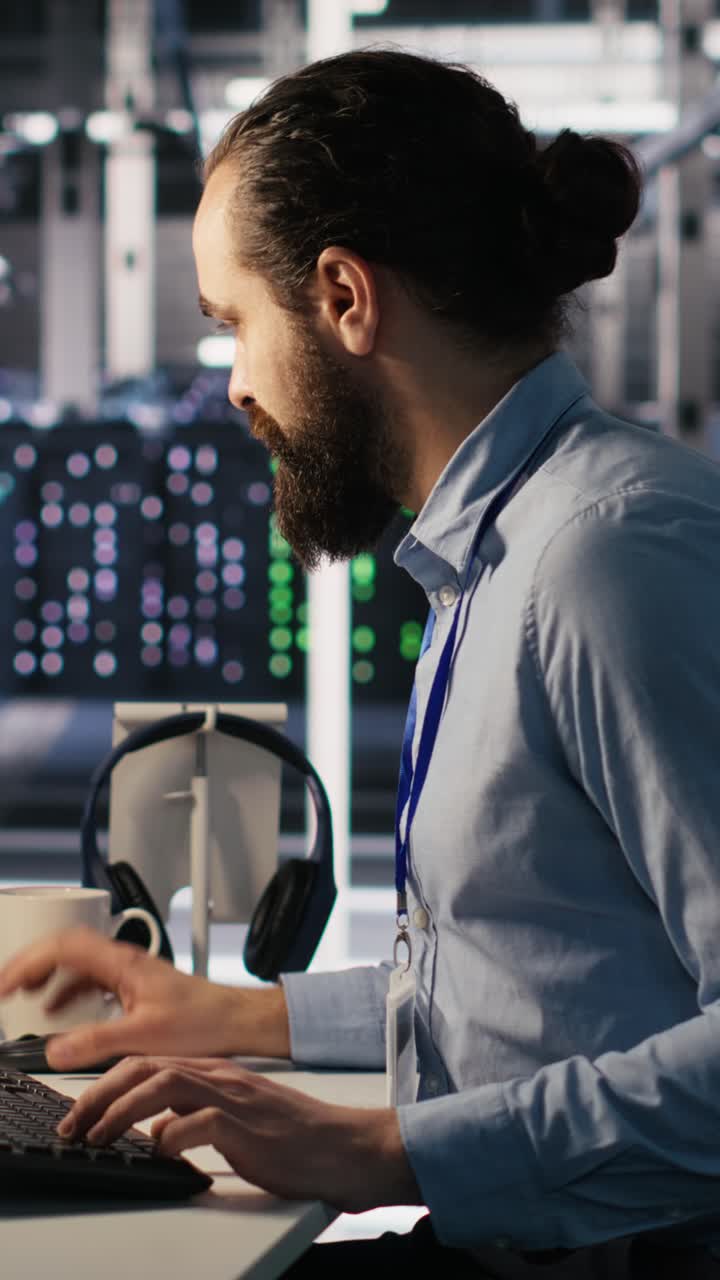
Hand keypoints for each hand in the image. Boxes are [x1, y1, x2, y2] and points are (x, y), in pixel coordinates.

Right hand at [0, 926, 289, 1068]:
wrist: (236, 1021)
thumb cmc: (203, 1022)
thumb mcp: (144, 1038)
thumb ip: (96, 1042)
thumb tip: (53, 1047)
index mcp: (122, 964)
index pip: (63, 947)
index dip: (28, 962)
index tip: (5, 985)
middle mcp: (123, 961)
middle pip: (65, 947)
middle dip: (30, 964)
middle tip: (5, 987)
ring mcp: (129, 971)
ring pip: (77, 962)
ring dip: (47, 976)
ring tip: (22, 995)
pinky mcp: (135, 986)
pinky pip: (91, 979)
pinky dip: (67, 991)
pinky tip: (59, 1011)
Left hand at [56, 1055, 422, 1212]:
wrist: (340, 1144)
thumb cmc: (292, 1134)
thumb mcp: (236, 1116)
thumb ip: (197, 1112)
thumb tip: (158, 1125)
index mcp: (215, 1070)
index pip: (148, 1062)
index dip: (107, 1083)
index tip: (81, 1110)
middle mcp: (219, 1076)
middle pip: (146, 1067)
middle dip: (102, 1094)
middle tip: (76, 1124)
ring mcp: (233, 1097)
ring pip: (164, 1086)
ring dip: (123, 1111)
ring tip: (100, 1135)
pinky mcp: (246, 1126)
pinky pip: (200, 1123)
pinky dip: (171, 1136)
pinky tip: (160, 1149)